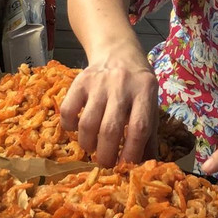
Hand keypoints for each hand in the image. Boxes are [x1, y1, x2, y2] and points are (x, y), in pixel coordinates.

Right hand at [59, 40, 159, 165]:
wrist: (118, 51)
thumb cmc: (137, 85)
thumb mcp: (150, 103)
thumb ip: (149, 134)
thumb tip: (147, 167)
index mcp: (145, 91)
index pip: (139, 127)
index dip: (132, 152)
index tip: (126, 166)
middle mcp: (121, 85)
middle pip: (110, 128)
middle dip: (106, 155)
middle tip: (106, 163)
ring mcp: (98, 82)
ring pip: (87, 123)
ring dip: (87, 144)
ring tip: (92, 148)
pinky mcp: (79, 81)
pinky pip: (67, 111)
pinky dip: (69, 127)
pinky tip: (77, 129)